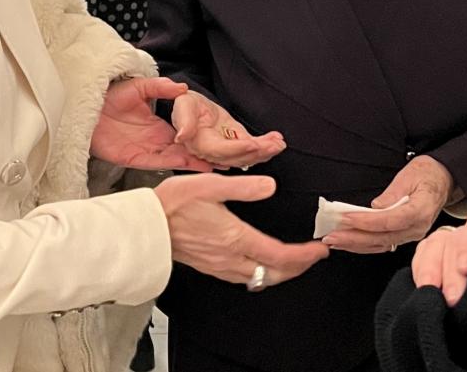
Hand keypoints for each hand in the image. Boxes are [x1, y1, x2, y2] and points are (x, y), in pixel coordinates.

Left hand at [91, 78, 213, 171]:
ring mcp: (145, 150)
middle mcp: (155, 140)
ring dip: (191, 163)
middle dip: (202, 156)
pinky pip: (154, 162)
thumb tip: (181, 87)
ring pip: (173, 158)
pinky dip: (169, 163)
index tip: (218, 140)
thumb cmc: (110, 96)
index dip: (200, 138)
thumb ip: (160, 87)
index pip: (184, 134)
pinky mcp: (133, 158)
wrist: (85, 107)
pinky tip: (184, 162)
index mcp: (158, 125)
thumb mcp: (139, 87)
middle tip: (224, 160)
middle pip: (183, 150)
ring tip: (211, 165)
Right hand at [156, 173, 327, 287]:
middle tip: (313, 257)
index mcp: (236, 238)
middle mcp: (231, 258)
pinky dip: (262, 274)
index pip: (280, 256)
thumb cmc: (173, 204)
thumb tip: (270, 186)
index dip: (304, 256)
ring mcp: (220, 266)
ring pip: (259, 280)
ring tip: (294, 261)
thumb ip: (244, 187)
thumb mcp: (210, 186)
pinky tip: (260, 264)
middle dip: (298, 268)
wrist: (146, 226)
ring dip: (281, 273)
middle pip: (274, 274)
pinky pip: (244, 278)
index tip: (320, 250)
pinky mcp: (210, 267)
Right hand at [171, 91, 285, 168]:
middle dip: (257, 152)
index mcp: (199, 144)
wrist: (193, 107)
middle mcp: (213, 153)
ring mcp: (226, 151)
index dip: (236, 148)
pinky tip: (277, 141)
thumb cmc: (187, 105)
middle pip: (237, 157)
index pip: (219, 150)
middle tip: (274, 145)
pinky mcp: (236, 145)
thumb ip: (184, 121)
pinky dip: (266, 145)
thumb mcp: (184, 106)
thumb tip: (182, 136)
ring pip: (247, 156)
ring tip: (279, 144)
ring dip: (265, 151)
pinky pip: (251, 149)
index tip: (252, 143)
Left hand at [323, 155, 454, 253]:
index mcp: (421, 211)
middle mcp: (418, 228)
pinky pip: (383, 243)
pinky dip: (364, 244)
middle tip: (331, 236)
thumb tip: (375, 207)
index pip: (390, 220)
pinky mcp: (405, 236)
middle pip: (383, 237)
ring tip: (333, 240)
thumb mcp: (411, 175)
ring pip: (381, 244)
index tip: (346, 218)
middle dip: (354, 238)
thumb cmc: (428, 174)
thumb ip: (393, 192)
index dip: (366, 221)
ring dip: (355, 244)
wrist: (444, 180)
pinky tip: (348, 242)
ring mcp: (412, 235)